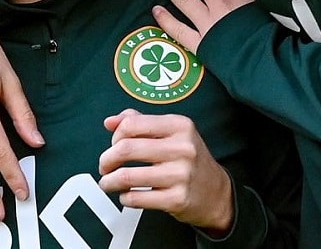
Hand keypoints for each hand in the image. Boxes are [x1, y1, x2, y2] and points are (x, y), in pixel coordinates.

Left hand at [97, 109, 233, 233]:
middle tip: (105, 166)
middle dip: (107, 159)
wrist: (215, 192)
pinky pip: (137, 198)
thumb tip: (110, 121)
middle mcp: (182, 147)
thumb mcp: (172, 132)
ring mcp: (181, 174)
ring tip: (108, 182)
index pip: (132, 124)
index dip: (115, 136)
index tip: (114, 145)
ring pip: (127, 176)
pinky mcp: (177, 199)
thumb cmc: (188, 159)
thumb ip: (141, 122)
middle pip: (126, 149)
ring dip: (109, 181)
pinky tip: (127, 195)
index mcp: (179, 125)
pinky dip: (125, 197)